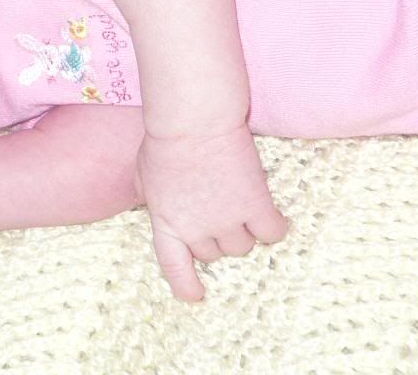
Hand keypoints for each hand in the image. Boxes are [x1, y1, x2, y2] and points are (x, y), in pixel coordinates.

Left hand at [135, 125, 287, 300]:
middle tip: (219, 209)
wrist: (193, 121)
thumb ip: (148, 195)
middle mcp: (196, 229)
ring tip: (242, 204)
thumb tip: (147, 202)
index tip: (195, 295)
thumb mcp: (144, 172)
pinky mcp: (255, 206)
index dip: (185, 284)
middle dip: (216, 237)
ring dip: (244, 231)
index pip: (174, 266)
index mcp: (166, 222)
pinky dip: (273, 227)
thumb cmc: (165, 138)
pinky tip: (270, 214)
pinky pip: (272, 233)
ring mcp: (226, 220)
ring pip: (242, 246)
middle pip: (214, 254)